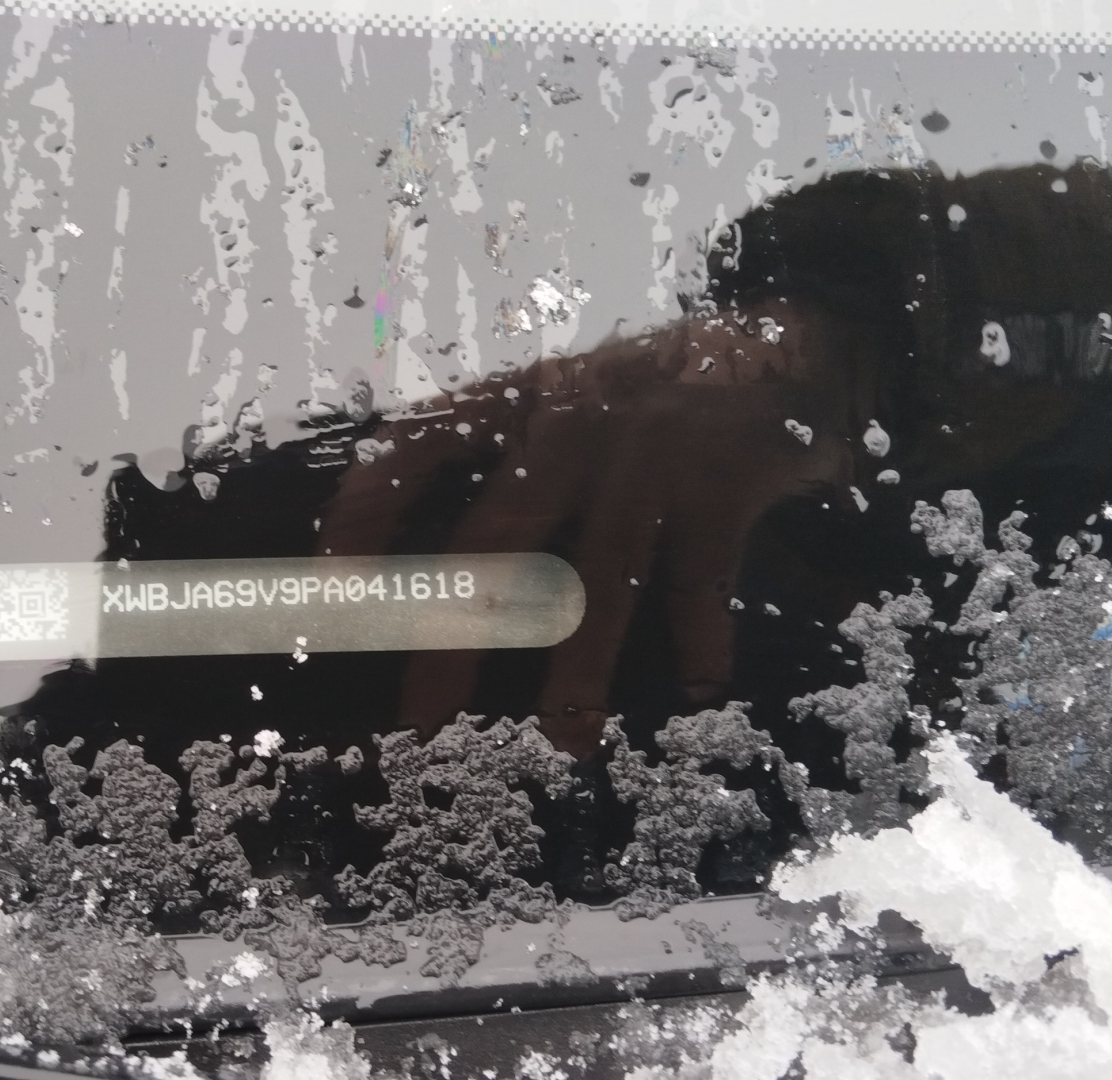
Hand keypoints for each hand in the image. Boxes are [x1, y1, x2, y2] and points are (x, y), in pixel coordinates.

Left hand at [316, 301, 855, 756]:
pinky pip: (698, 579)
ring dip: (580, 671)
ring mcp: (644, 457)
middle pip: (494, 544)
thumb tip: (418, 550)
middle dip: (453, 639)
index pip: (414, 447)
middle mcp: (567, 427)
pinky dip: (700, 640)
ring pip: (597, 581)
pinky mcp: (720, 482)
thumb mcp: (560, 394)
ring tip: (567, 740)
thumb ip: (499, 451)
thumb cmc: (650, 386)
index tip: (326, 583)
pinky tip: (699, 686)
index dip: (364, 511)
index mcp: (515, 402)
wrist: (785, 335)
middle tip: (422, 717)